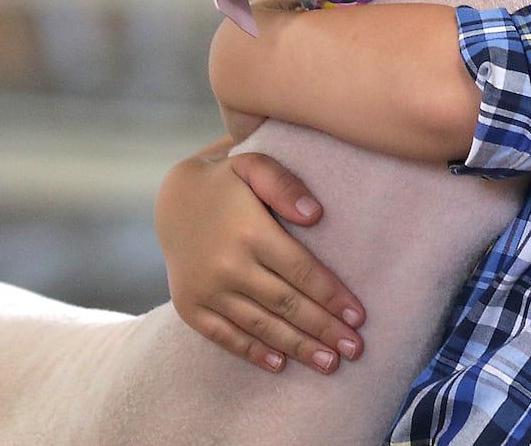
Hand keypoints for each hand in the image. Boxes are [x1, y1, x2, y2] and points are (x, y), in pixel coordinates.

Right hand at [154, 138, 365, 373]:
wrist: (172, 200)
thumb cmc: (227, 182)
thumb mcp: (254, 166)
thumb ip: (285, 185)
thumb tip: (315, 215)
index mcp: (250, 231)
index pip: (301, 271)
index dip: (331, 296)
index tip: (358, 316)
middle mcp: (227, 264)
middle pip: (287, 304)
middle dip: (323, 329)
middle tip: (355, 349)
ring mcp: (206, 289)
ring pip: (261, 325)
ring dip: (297, 347)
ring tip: (329, 363)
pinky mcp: (190, 306)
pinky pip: (225, 336)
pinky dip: (253, 352)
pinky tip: (280, 364)